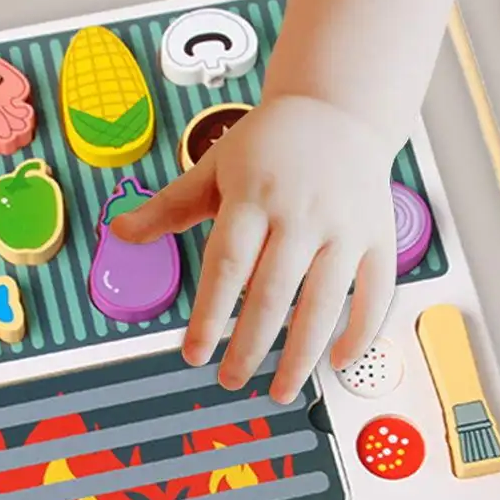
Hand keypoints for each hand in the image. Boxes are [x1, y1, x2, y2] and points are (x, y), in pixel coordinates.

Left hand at [112, 95, 397, 402]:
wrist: (338, 109)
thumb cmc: (269, 144)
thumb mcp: (214, 166)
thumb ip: (170, 206)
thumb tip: (121, 233)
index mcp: (255, 195)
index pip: (227, 265)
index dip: (210, 314)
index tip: (194, 355)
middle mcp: (302, 213)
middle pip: (273, 291)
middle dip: (251, 345)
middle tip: (230, 380)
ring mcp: (345, 226)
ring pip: (325, 301)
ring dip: (302, 354)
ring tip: (279, 390)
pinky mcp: (378, 236)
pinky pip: (374, 292)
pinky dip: (360, 331)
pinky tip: (336, 362)